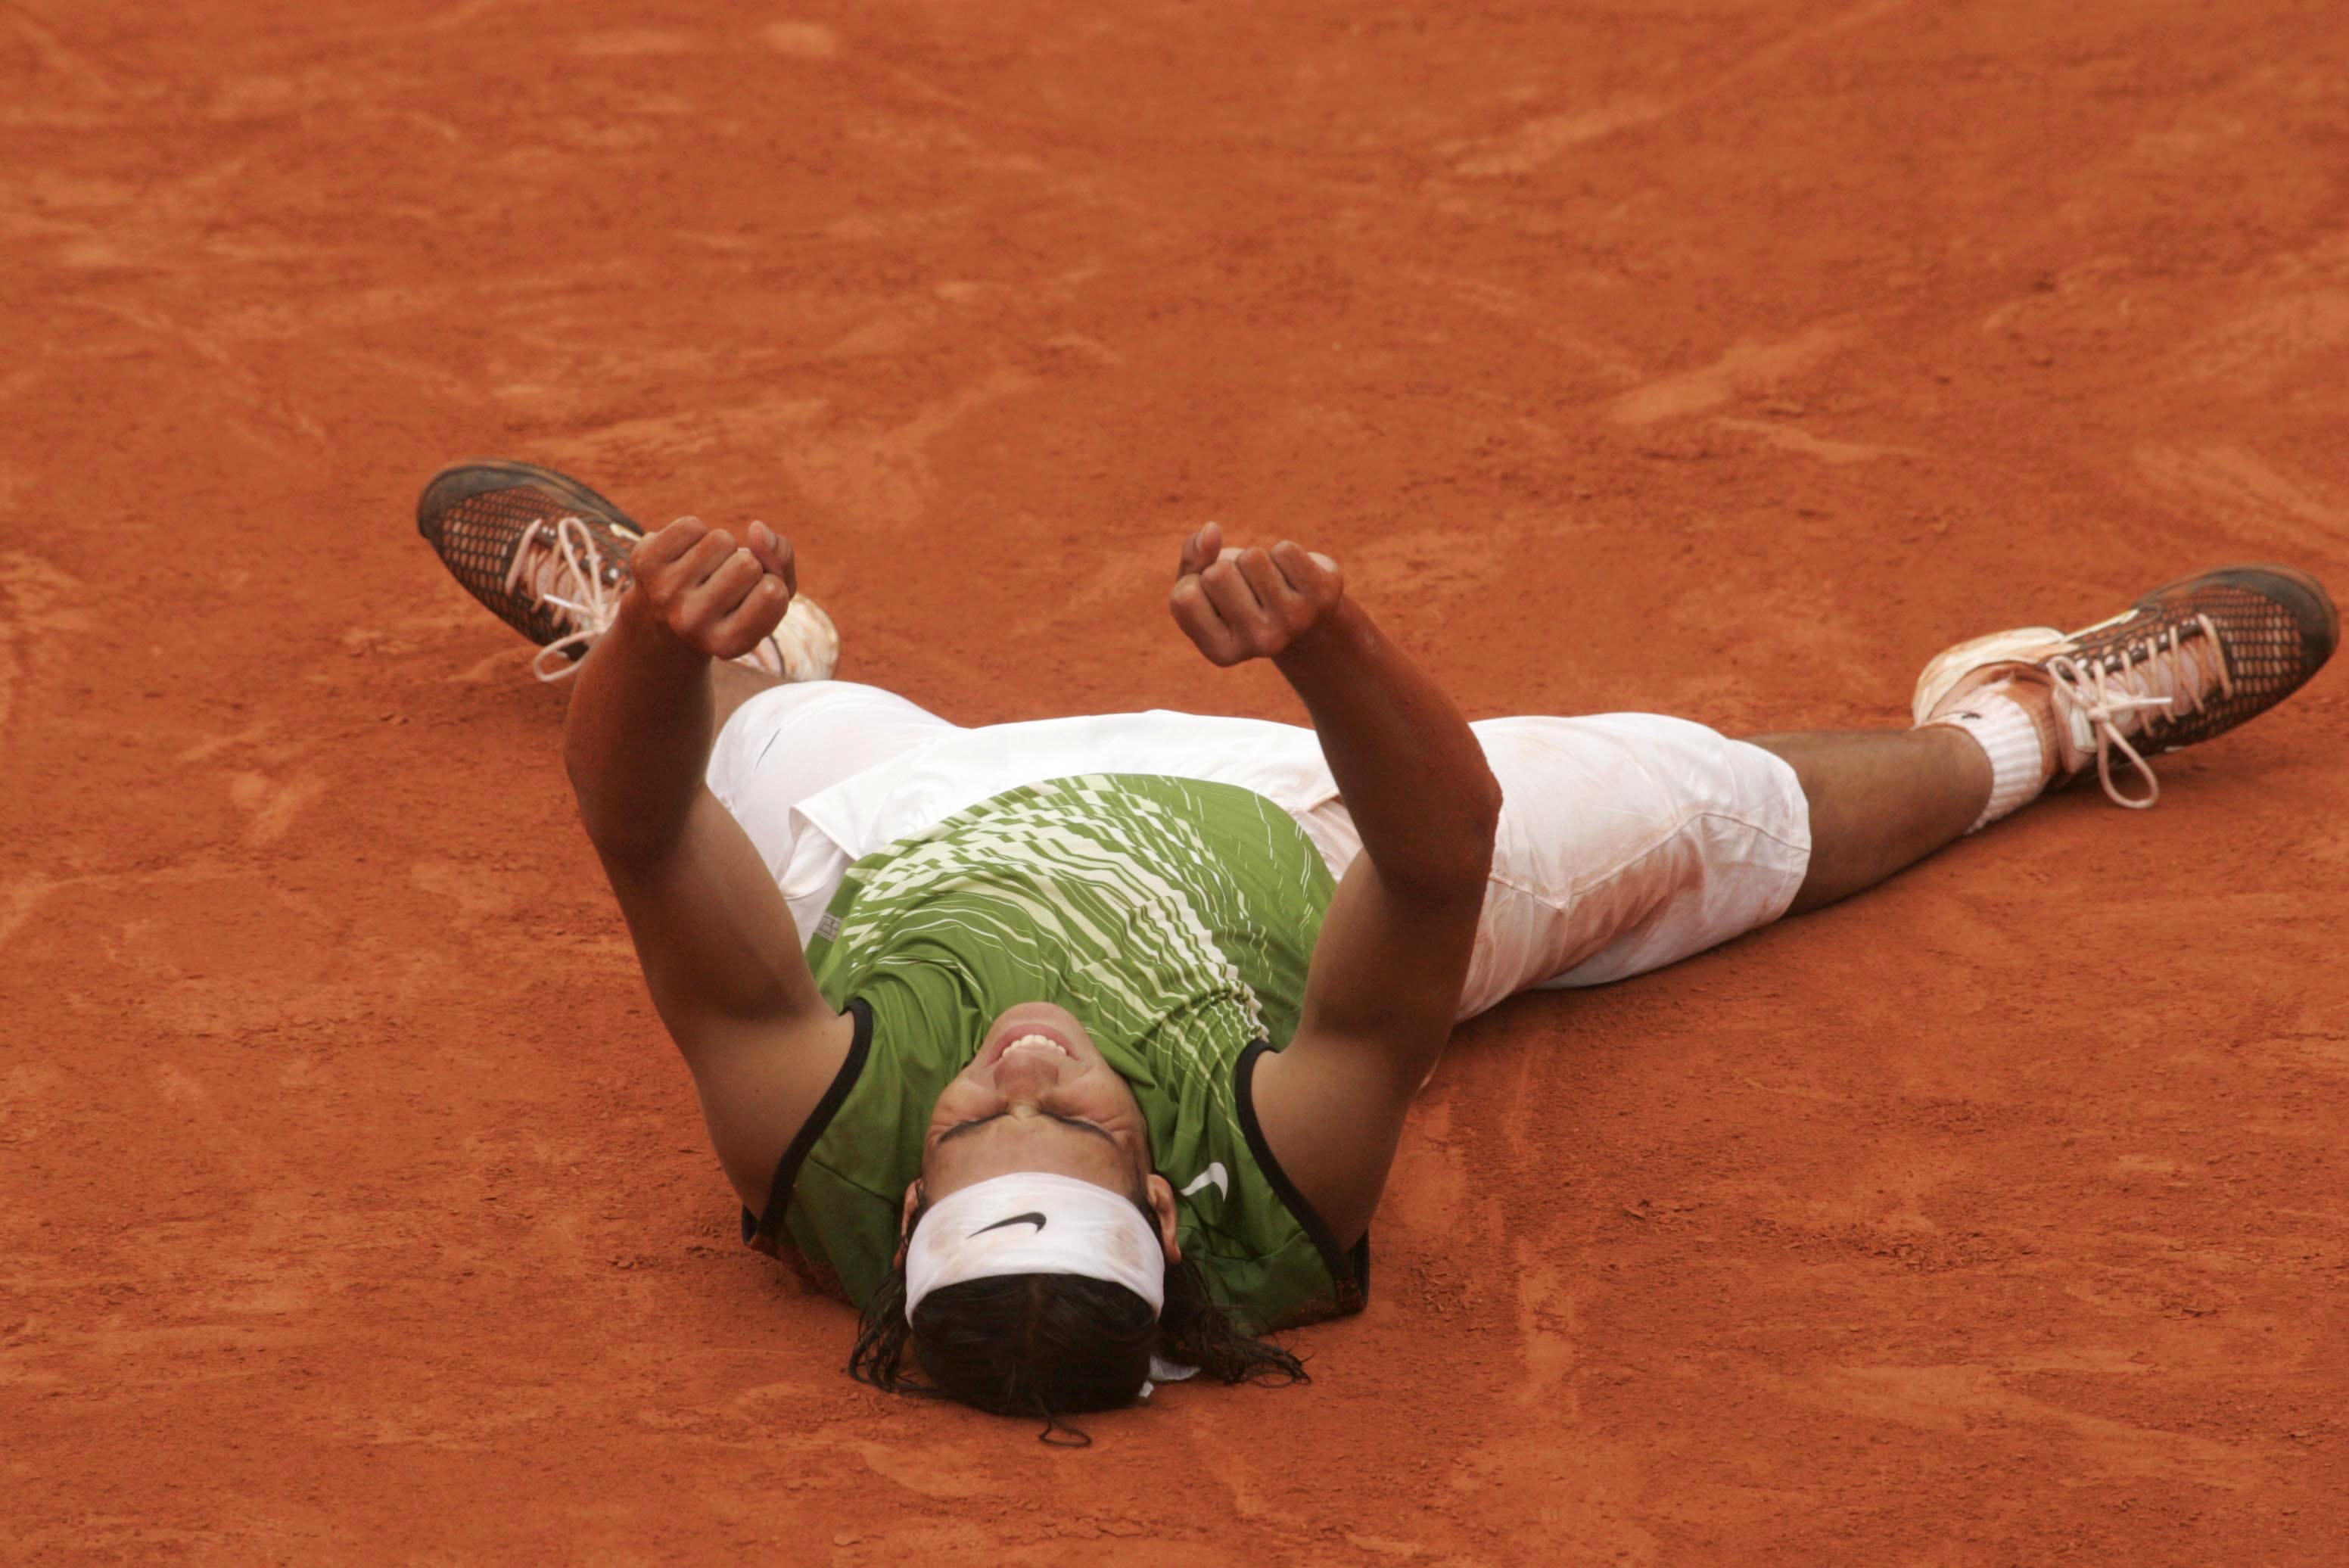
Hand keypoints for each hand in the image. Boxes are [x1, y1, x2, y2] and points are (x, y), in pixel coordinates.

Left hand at [627, 516, 796, 660]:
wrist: (661, 621)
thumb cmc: (729, 607)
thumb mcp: (768, 598)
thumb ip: (783, 564)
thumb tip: (757, 528)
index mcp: (728, 645)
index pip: (773, 592)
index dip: (769, 585)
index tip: (749, 602)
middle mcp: (691, 624)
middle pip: (748, 564)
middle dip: (746, 564)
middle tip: (723, 586)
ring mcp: (664, 592)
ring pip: (722, 540)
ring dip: (721, 549)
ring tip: (704, 572)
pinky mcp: (644, 562)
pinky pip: (692, 526)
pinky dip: (696, 535)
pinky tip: (684, 558)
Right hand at [1168, 521, 1345, 667]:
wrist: (1306, 620)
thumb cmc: (1243, 600)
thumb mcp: (1205, 587)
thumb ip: (1191, 559)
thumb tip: (1211, 530)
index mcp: (1222, 652)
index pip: (1185, 596)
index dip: (1195, 583)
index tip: (1215, 597)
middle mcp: (1259, 644)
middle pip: (1217, 574)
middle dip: (1227, 568)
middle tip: (1247, 589)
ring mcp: (1293, 622)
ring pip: (1251, 557)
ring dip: (1257, 560)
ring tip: (1269, 583)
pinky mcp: (1321, 596)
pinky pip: (1285, 550)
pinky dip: (1285, 554)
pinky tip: (1292, 577)